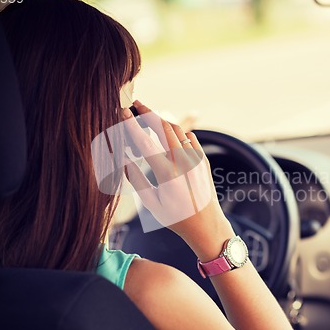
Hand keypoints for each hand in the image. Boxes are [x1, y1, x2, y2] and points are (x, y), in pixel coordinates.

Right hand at [121, 101, 234, 259]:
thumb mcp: (151, 204)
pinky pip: (189, 138)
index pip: (144, 142)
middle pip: (162, 127)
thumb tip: (124, 159)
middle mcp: (182, 162)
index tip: (122, 112)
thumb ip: (136, 180)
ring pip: (177, 129)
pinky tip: (169, 132)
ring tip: (149, 116)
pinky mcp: (203, 160)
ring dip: (161, 120)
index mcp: (166, 173)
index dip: (131, 125)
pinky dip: (177, 131)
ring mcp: (195, 159)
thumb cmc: (176, 218)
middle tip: (136, 104)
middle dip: (147, 112)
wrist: (207, 225)